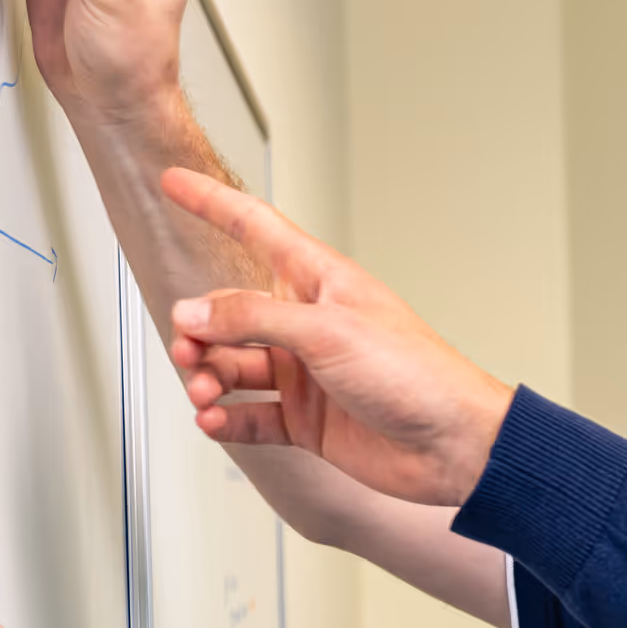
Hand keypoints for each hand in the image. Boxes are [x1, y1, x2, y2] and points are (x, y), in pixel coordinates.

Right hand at [163, 173, 512, 509]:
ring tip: (205, 390)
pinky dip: (227, 418)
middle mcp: (308, 324)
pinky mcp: (308, 419)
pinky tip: (215, 419)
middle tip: (189, 345)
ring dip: (210, 375)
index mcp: (319, 282)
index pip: (255, 228)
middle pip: (231, 312)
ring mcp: (306, 373)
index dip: (213, 203)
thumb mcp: (327, 331)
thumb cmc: (416, 374)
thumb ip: (253, 319)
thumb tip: (196, 314)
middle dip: (200, 327)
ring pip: (235, 366)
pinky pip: (252, 415)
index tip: (174, 183)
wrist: (452, 444)